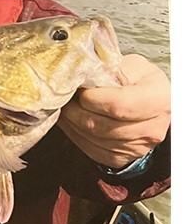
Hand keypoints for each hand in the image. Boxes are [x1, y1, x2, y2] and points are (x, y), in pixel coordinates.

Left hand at [58, 54, 170, 168]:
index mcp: (158, 99)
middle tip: (65, 97)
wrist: (153, 103)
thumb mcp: (132, 65)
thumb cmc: (142, 81)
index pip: (118, 105)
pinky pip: (91, 149)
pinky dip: (75, 134)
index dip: (92, 98)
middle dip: (76, 110)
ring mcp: (138, 147)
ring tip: (66, 106)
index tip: (81, 89)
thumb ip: (110, 68)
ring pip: (93, 138)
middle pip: (102, 125)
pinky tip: (70, 121)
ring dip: (72, 122)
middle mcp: (152, 128)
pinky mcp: (122, 158)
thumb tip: (82, 72)